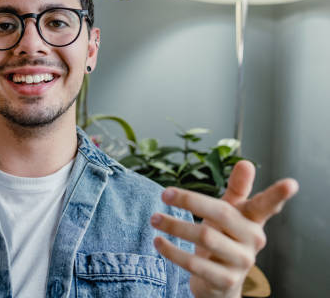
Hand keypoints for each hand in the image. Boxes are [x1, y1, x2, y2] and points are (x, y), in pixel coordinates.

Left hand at [150, 160, 297, 297]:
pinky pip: (194, 263)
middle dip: (190, 200)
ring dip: (174, 225)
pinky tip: (158, 242)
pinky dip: (172, 251)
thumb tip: (246, 162)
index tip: (292, 184)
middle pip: (221, 214)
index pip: (266, 206)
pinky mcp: (224, 280)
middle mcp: (252, 241)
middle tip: (164, 193)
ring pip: (205, 237)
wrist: (219, 282)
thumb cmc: (224, 238)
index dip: (278, 195)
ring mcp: (240, 262)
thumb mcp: (229, 213)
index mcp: (253, 221)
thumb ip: (236, 190)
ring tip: (154, 218)